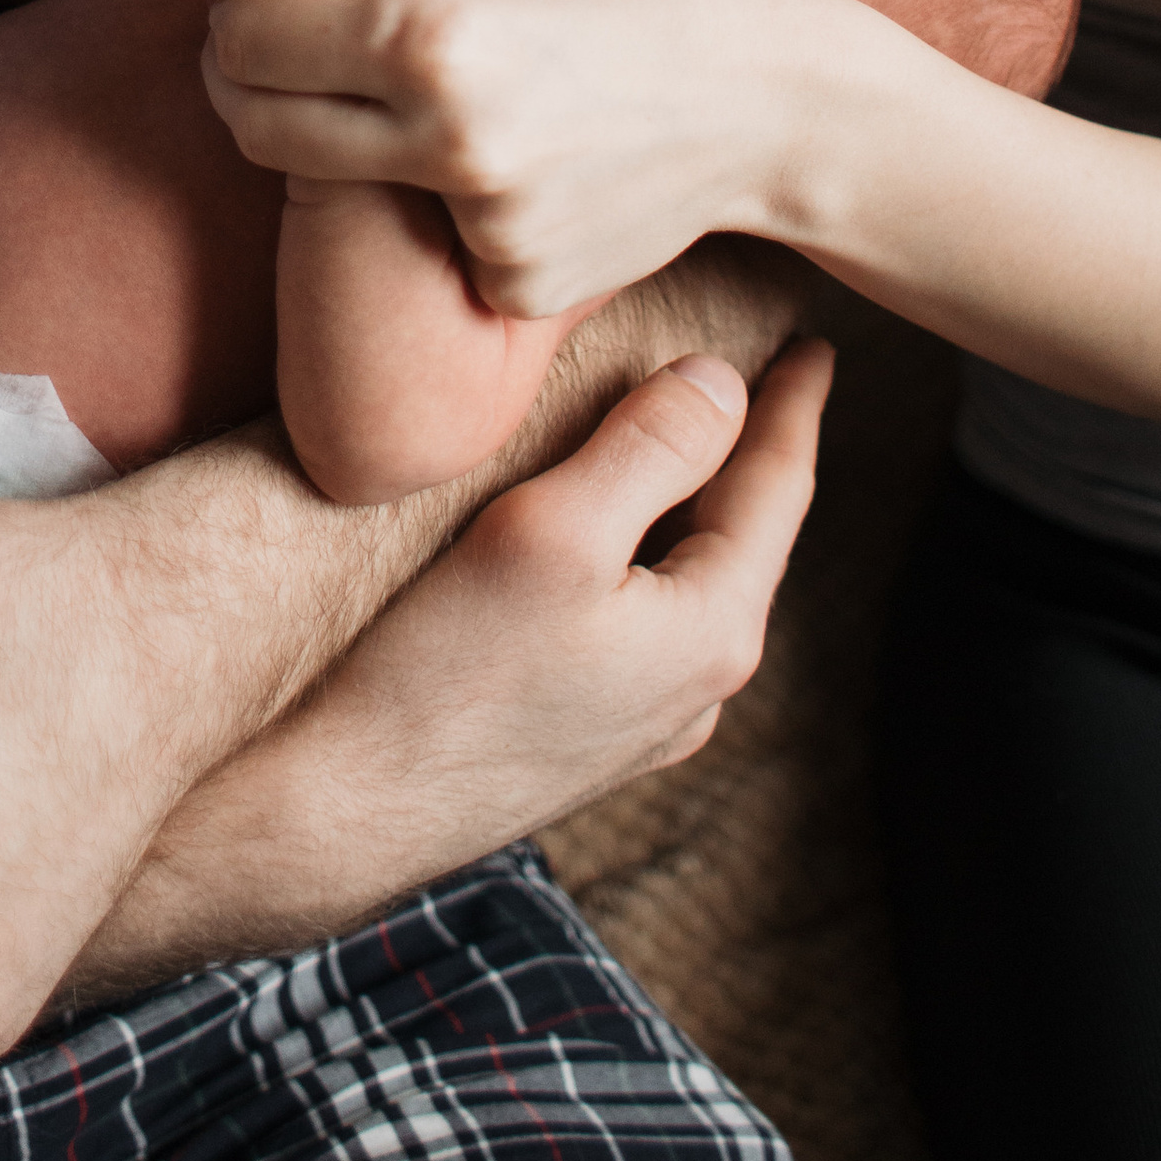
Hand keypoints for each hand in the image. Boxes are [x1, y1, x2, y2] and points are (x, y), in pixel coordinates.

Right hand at [84, 338, 836, 985]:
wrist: (344, 815)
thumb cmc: (444, 671)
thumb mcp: (553, 532)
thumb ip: (650, 449)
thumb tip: (723, 380)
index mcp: (711, 633)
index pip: (778, 492)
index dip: (793, 408)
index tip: (815, 345)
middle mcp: (695, 690)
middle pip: (742, 541)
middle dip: (752, 458)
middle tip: (763, 380)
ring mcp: (639, 725)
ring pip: (689, 586)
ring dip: (694, 511)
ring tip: (692, 450)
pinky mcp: (578, 738)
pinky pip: (640, 624)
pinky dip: (642, 558)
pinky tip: (605, 546)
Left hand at [197, 0, 829, 316]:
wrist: (772, 101)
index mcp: (429, 35)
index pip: (247, 35)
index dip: (240, 9)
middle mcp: (447, 140)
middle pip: (258, 127)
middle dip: (258, 79)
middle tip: (312, 48)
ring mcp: (483, 224)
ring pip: (340, 185)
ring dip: (357, 139)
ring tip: (447, 93)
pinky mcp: (515, 281)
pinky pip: (433, 239)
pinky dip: (450, 203)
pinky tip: (519, 161)